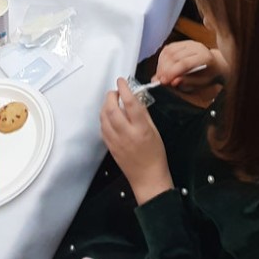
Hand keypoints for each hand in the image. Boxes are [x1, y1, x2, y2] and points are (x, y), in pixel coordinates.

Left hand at [100, 79, 171, 204]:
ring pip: (104, 118)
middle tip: (115, 91)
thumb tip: (134, 99)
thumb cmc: (155, 155)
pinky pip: (102, 128)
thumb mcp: (155, 131)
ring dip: (105, 106)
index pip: (131, 104)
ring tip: (111, 102)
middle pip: (112, 109)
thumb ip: (143, 114)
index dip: (125, 89)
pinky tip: (109, 115)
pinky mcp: (110, 147)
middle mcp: (127, 134)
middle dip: (111, 96)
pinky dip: (104, 118)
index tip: (122, 81)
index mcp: (141, 129)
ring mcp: (116, 141)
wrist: (148, 177)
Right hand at [155, 40, 222, 89]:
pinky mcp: (182, 42)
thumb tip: (173, 82)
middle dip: (164, 69)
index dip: (172, 72)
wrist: (215, 64)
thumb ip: (188, 82)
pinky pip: (168, 48)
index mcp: (204, 57)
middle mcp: (196, 47)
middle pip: (175, 56)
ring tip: (159, 75)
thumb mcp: (202, 82)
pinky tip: (161, 68)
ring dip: (161, 64)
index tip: (163, 81)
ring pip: (169, 51)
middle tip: (159, 80)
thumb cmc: (208, 75)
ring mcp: (188, 43)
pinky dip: (162, 59)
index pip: (184, 63)